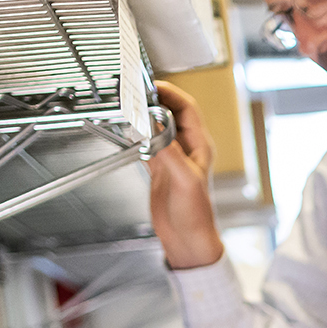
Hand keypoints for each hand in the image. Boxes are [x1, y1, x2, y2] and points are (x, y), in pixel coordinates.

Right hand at [146, 80, 222, 269]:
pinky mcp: (159, 170)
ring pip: (156, 129)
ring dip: (144, 119)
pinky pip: (146, 146)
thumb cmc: (196, 215)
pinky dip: (136, 138)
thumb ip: (169, 152)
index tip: (153, 86)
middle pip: (170, 114)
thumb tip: (155, 126)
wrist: (188, 241)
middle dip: (154, 102)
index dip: (171, 94)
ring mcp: (172, 159)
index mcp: (200, 146)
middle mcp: (187, 149)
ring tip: (130, 110)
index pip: (187, 109)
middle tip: (136, 94)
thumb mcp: (184, 179)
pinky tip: (127, 134)